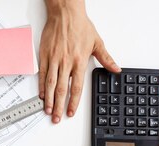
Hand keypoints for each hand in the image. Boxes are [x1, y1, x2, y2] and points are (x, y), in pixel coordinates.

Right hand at [39, 0, 119, 122]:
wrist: (65, 14)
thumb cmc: (80, 26)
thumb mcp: (97, 42)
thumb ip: (106, 58)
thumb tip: (116, 69)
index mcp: (79, 61)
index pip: (76, 87)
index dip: (73, 102)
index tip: (70, 112)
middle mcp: (66, 62)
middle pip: (62, 90)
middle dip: (59, 106)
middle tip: (56, 118)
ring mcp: (54, 60)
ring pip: (51, 84)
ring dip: (49, 100)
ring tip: (48, 110)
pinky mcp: (45, 56)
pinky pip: (43, 74)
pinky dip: (42, 86)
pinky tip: (42, 95)